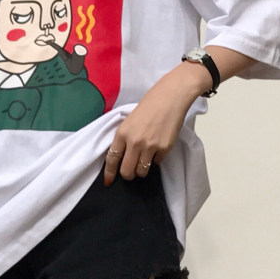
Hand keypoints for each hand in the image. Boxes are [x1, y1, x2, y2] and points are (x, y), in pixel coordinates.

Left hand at [103, 61, 209, 185]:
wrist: (171, 97)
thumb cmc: (150, 105)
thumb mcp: (129, 120)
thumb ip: (124, 138)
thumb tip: (121, 157)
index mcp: (122, 133)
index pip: (112, 158)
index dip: (110, 173)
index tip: (108, 181)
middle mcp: (134, 142)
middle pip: (127, 171)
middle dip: (128, 174)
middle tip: (131, 171)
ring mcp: (150, 146)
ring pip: (142, 171)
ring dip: (142, 169)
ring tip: (145, 160)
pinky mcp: (164, 148)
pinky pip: (157, 163)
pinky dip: (156, 160)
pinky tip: (157, 148)